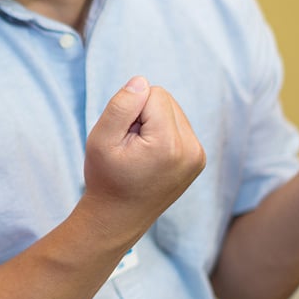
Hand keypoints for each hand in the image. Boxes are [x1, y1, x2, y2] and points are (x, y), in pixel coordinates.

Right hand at [81, 76, 205, 247]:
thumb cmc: (106, 178)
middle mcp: (191, 149)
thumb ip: (120, 106)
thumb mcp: (100, 139)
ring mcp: (198, 155)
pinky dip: (162, 132)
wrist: (119, 217)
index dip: (130, 109)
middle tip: (130, 145)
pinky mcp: (198, 158)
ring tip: (139, 151)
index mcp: (169, 144)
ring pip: (172, 110)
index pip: (153, 93)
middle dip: (143, 114)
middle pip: (166, 99)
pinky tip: (150, 156)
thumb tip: (141, 81)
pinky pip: (178, 125)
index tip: (123, 138)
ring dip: (152, 123)